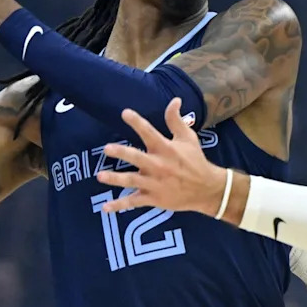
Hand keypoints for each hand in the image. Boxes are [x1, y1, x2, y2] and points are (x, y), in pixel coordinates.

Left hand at [96, 99, 227, 215]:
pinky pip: (134, 202)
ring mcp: (155, 183)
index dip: (137, 122)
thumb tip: (174, 99)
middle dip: (122, 153)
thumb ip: (176, 120)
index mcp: (166, 148)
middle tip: (107, 149)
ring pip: (132, 180)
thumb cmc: (195, 161)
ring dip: (116, 179)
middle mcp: (158, 165)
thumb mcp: (188, 138)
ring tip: (100, 176)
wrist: (206, 189)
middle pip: (137, 158)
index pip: (149, 132)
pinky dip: (119, 205)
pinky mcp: (154, 198)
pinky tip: (105, 207)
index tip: (124, 113)